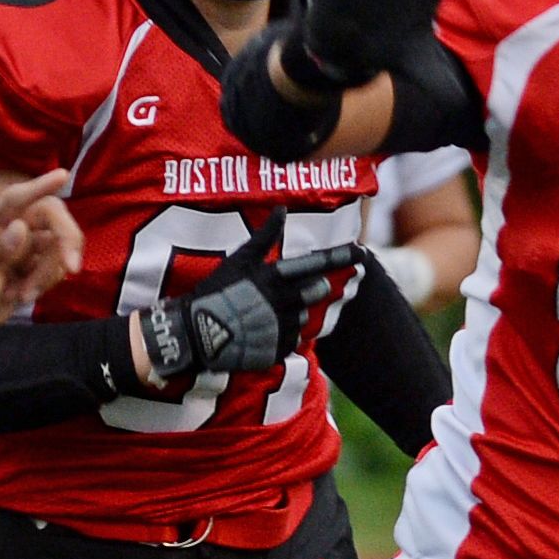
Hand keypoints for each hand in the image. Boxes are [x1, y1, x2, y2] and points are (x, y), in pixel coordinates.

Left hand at [0, 170, 78, 343]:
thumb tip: (22, 227)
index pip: (15, 200)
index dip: (38, 186)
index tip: (63, 175)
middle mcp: (8, 231)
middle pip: (51, 218)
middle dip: (67, 239)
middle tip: (72, 267)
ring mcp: (22, 250)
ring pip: (57, 247)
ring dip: (48, 274)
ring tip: (20, 296)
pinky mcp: (32, 268)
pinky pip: (55, 268)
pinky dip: (45, 284)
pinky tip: (21, 297)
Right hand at [134, 217, 345, 384]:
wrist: (197, 334)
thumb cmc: (216, 292)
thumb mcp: (238, 259)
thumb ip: (264, 236)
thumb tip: (282, 208)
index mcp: (277, 278)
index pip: (317, 265)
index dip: (341, 257)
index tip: (362, 251)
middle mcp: (285, 302)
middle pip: (315, 291)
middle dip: (306, 290)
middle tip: (278, 293)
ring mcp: (283, 327)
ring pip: (304, 317)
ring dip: (291, 314)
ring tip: (261, 315)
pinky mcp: (279, 349)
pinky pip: (292, 340)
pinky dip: (281, 335)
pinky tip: (260, 332)